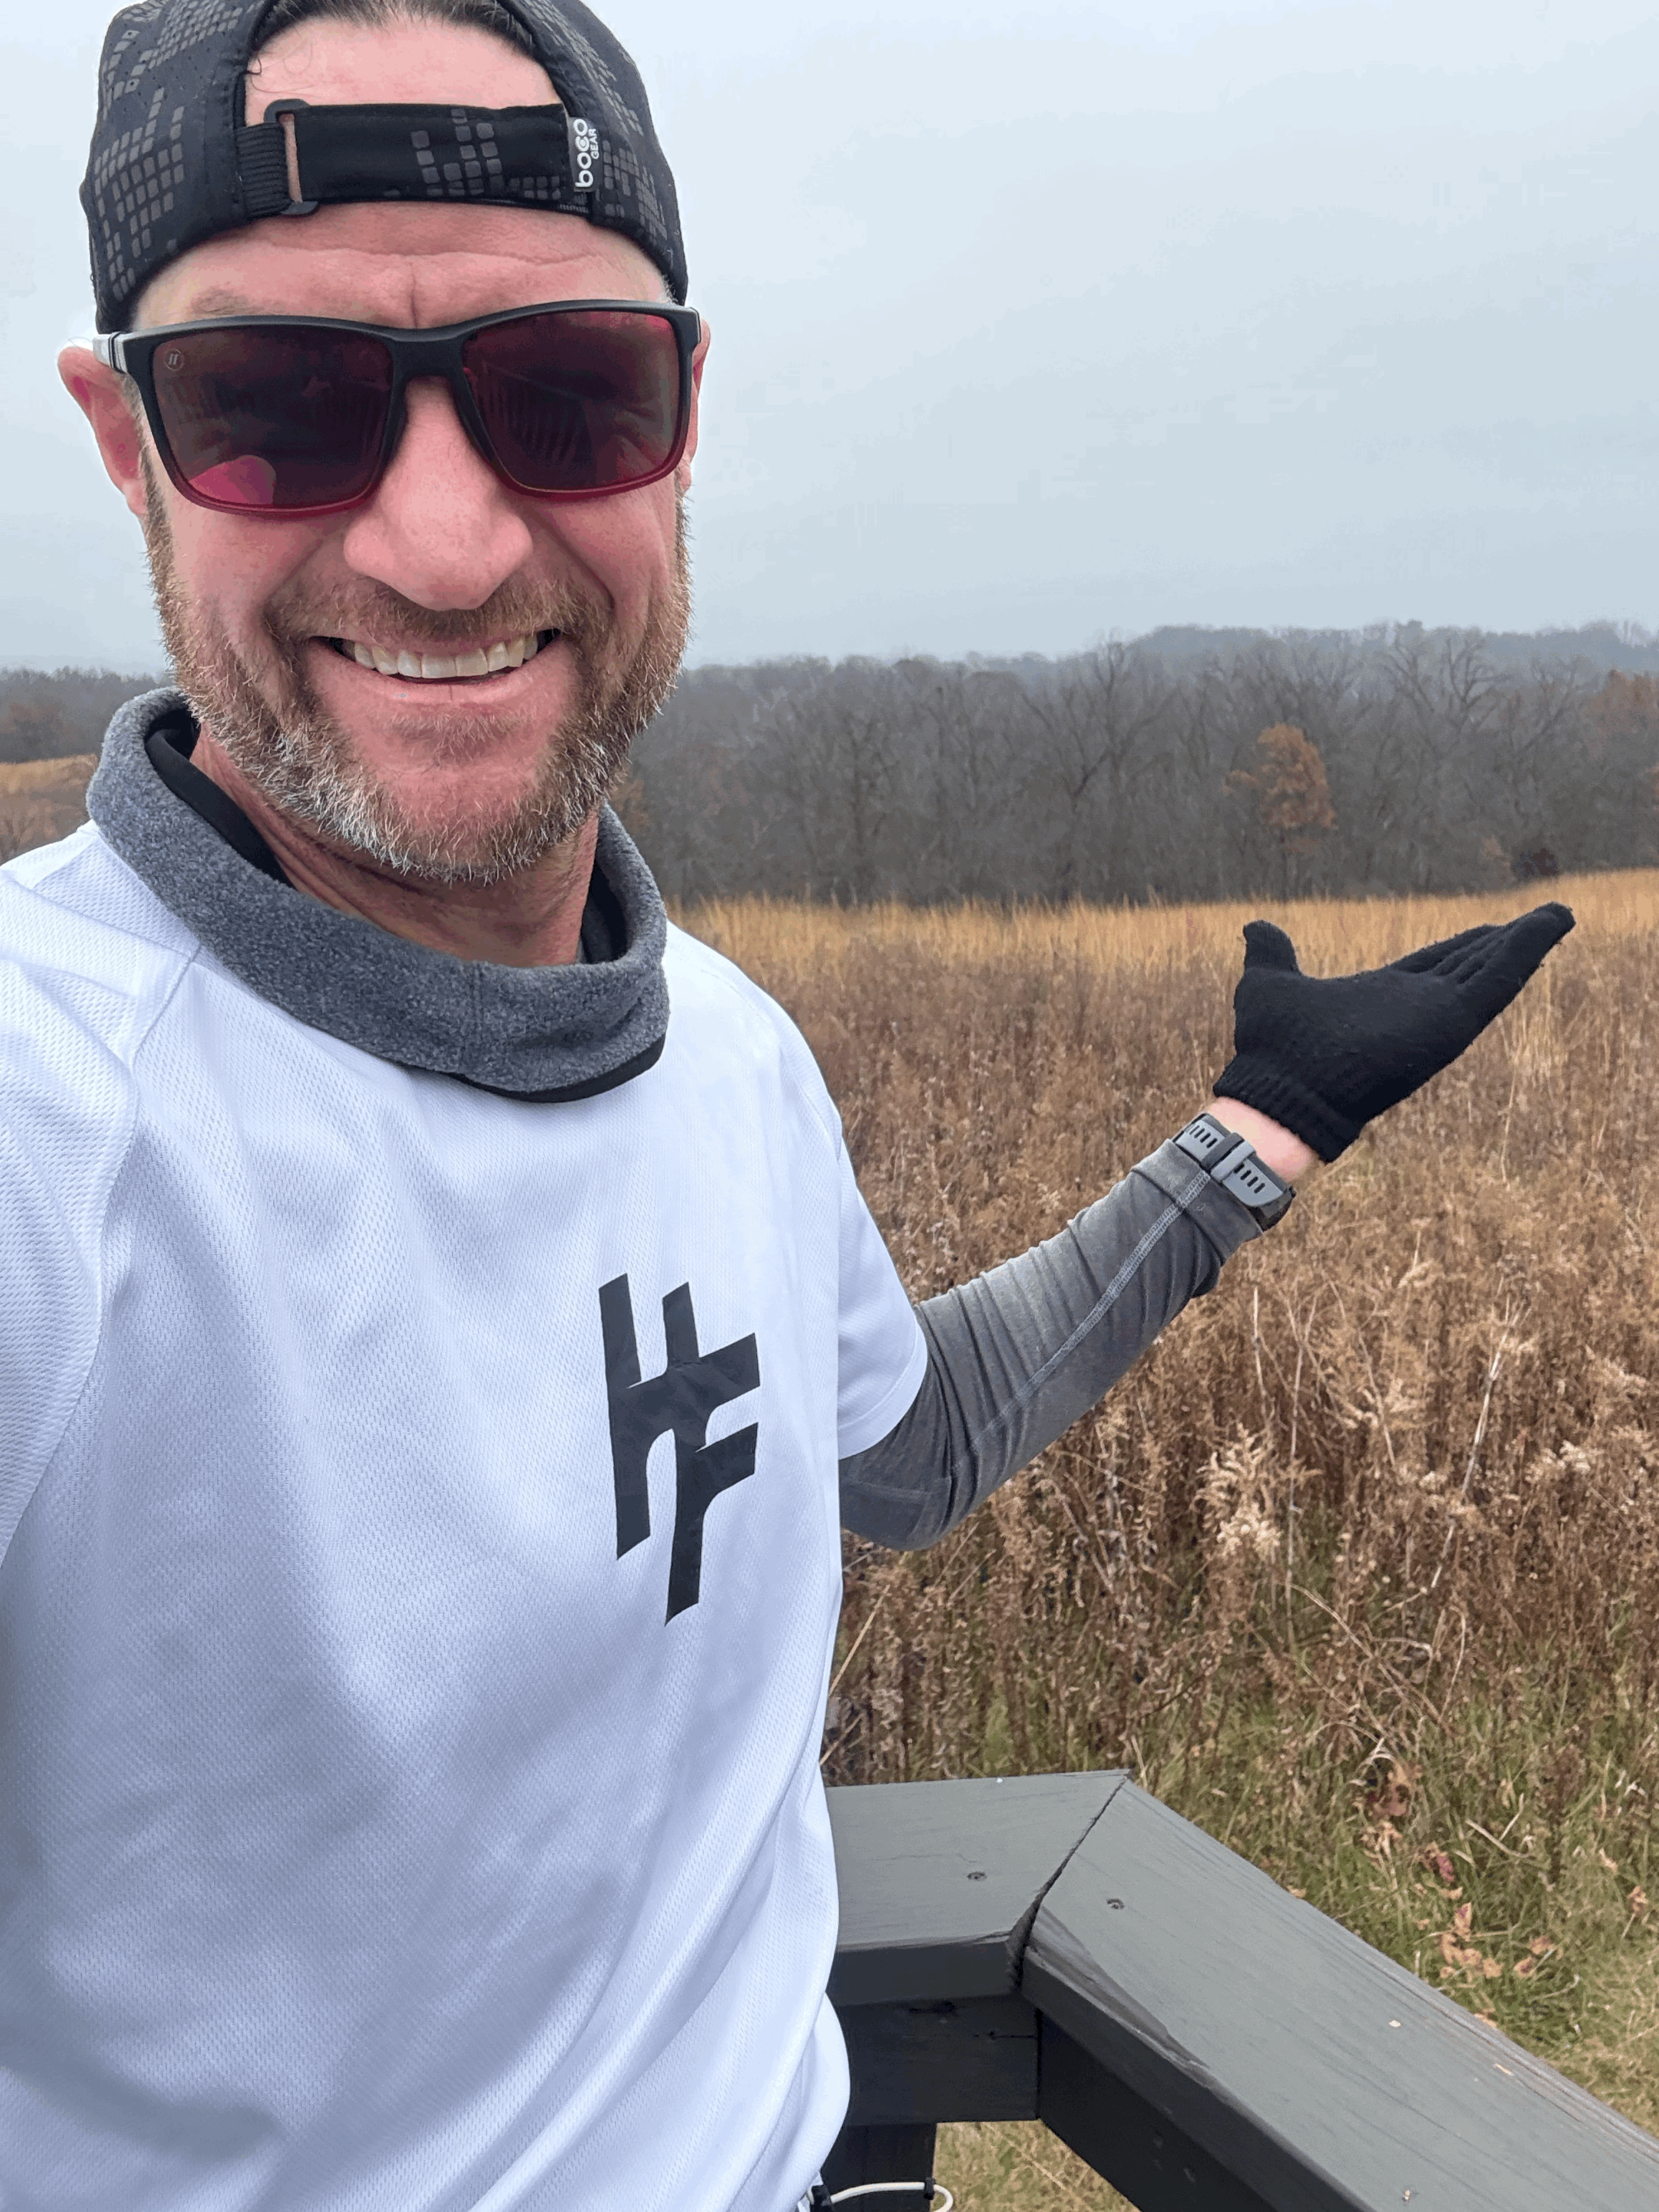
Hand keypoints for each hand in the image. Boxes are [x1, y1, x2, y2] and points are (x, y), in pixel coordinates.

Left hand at [1213, 903, 1574, 1162]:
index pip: (1435, 966)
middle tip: (1540, 920)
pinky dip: (1526, 951)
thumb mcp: (1268, 983)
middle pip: (1471, 968)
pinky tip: (1550, 924)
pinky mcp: (1451, 1022)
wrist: (1279, 1091)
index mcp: (1383, 998)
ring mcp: (1436, 1017)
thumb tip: (1255, 928)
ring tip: (1559, 915)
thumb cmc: (1270, 1049)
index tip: (1492, 928)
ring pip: (1493, 972)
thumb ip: (1271, 954)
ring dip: (1527, 943)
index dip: (1465, 946)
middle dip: (1504, 944)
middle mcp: (1415, 1009)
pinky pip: (1498, 981)